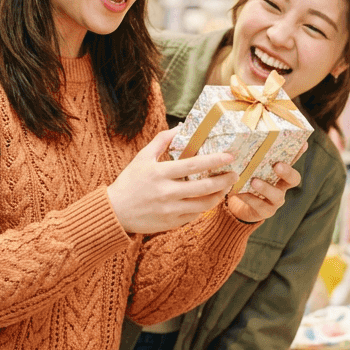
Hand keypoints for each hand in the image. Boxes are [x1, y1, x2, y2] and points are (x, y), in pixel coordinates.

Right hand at [107, 128, 236, 234]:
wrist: (115, 211)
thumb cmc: (130, 181)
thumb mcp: (142, 157)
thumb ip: (161, 141)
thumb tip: (181, 127)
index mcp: (160, 173)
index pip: (193, 166)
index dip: (214, 160)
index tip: (229, 156)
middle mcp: (166, 192)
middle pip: (204, 187)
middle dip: (224, 180)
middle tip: (234, 173)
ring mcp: (170, 210)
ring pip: (204, 204)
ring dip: (219, 195)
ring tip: (226, 187)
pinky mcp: (172, 223)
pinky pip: (195, 215)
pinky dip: (205, 206)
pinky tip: (210, 198)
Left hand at [224, 146, 305, 224]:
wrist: (241, 206)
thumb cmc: (247, 179)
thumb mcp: (249, 166)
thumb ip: (251, 155)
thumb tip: (243, 133)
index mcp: (281, 172)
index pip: (293, 159)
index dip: (299, 152)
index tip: (303, 143)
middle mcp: (282, 186)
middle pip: (293, 179)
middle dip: (287, 172)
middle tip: (277, 165)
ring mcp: (275, 200)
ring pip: (277, 195)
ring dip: (266, 187)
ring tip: (254, 181)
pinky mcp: (265, 211)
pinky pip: (259, 205)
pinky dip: (249, 198)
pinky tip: (239, 192)